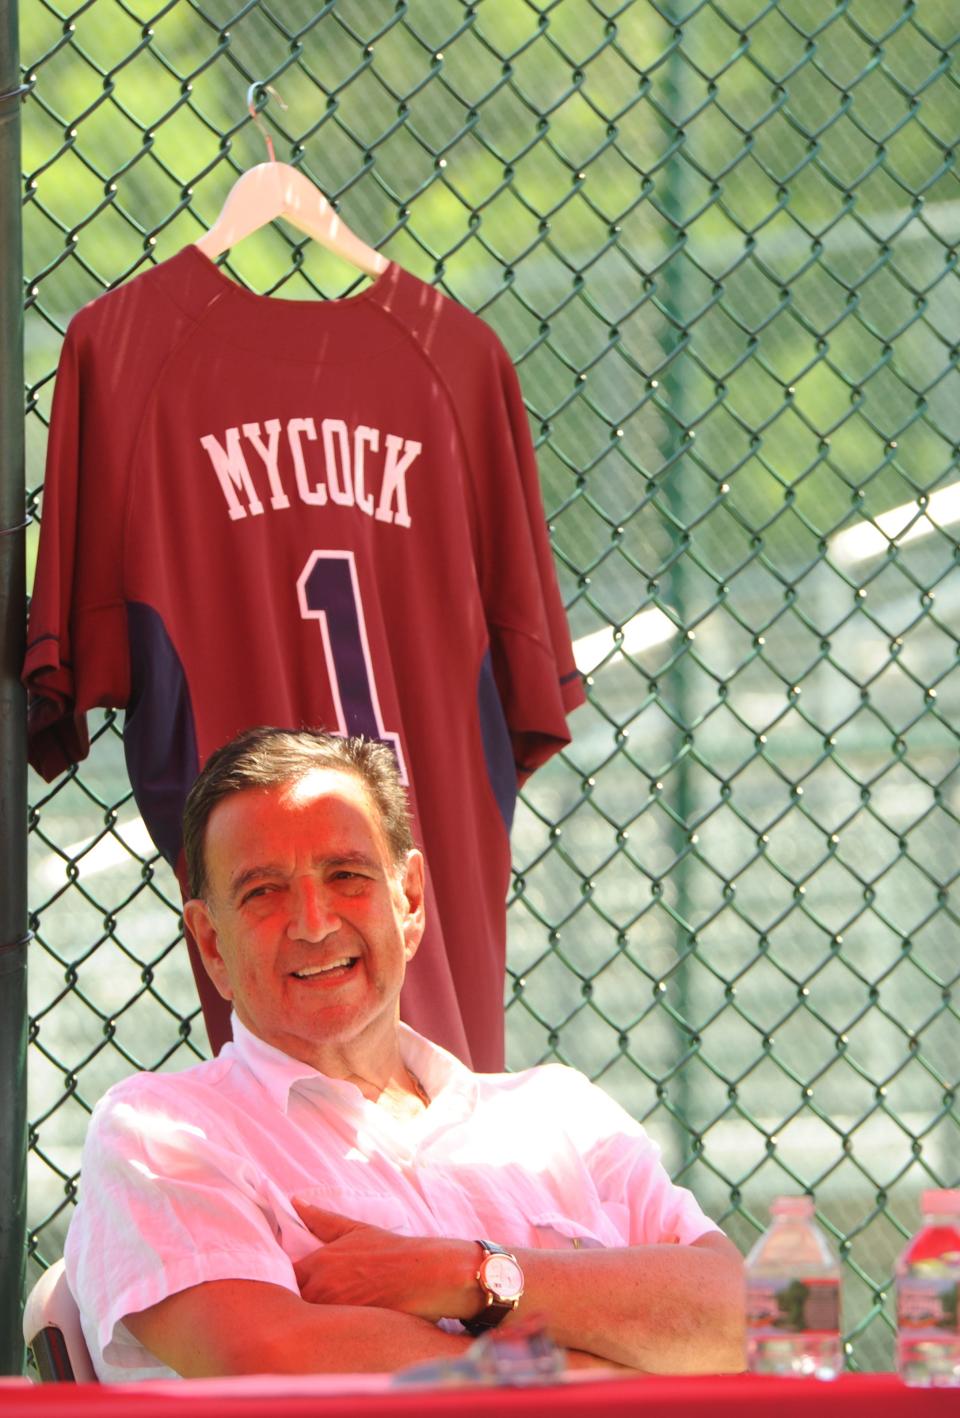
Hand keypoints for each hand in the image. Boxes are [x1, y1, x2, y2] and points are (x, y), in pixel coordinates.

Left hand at [292, 1200, 477, 1320]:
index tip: (284, 1286)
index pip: (281, 1279)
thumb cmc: (393, 1251)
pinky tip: (329, 1338)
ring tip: (309, 1326)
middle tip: (292, 1310)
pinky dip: (324, 1336)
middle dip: (289, 1306)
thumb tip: (295, 1202)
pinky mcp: (350, 1331)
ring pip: (305, 1323)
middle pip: (289, 1304)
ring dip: (305, 1323)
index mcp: (318, 1264)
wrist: (427, 1274)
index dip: (281, 1285)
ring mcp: (334, 1313)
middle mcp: (320, 1289)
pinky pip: (326, 1337)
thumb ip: (322, 1220)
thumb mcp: (356, 1230)